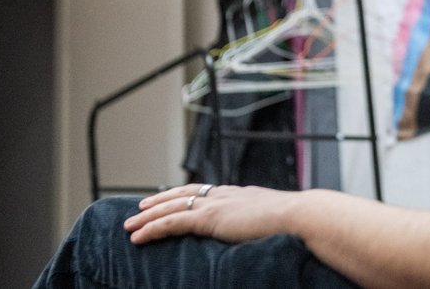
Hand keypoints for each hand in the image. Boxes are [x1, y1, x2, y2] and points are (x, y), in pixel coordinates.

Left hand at [124, 183, 297, 244]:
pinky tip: (138, 237)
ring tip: (131, 224)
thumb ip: (265, 224)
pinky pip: (172, 223)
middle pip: (183, 194)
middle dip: (161, 201)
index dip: (186, 195)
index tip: (174, 198)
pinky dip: (152, 229)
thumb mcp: (277, 222)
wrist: (298, 217)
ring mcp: (216, 205)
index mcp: (240, 194)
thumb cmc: (296, 224)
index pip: (206, 192)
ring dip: (148, 216)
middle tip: (142, 207)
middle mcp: (225, 195)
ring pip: (172, 208)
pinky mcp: (209, 219)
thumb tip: (269, 234)